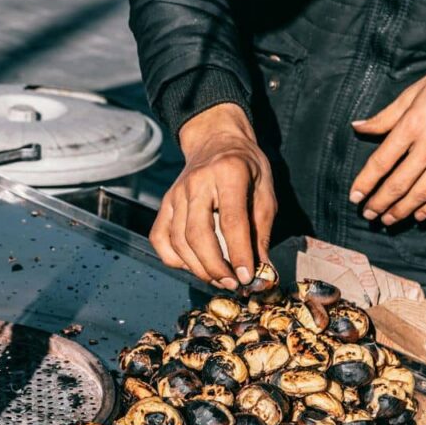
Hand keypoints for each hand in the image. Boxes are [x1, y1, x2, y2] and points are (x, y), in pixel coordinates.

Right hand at [150, 103, 276, 289]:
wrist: (216, 141)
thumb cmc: (246, 167)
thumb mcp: (265, 192)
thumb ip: (262, 230)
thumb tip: (261, 270)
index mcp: (228, 173)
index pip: (231, 221)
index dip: (239, 253)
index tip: (247, 277)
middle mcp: (196, 182)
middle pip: (197, 234)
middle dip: (215, 266)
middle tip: (233, 283)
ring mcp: (175, 193)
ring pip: (178, 240)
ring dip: (198, 267)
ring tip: (219, 279)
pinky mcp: (164, 203)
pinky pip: (160, 238)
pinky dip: (174, 259)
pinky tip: (193, 266)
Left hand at [350, 46, 425, 223]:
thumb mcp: (413, 93)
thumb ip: (384, 117)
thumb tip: (358, 127)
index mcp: (412, 126)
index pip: (381, 162)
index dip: (365, 182)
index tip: (354, 196)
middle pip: (398, 184)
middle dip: (379, 203)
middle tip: (367, 214)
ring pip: (421, 193)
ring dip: (401, 211)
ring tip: (387, 220)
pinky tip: (419, 216)